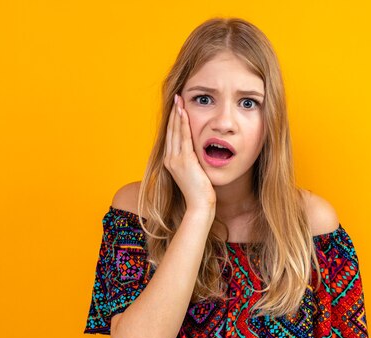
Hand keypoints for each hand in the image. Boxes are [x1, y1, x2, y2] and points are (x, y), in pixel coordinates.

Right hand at [164, 94, 215, 213]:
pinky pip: (183, 138)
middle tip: (177, 97)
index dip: (174, 120)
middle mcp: (170, 159)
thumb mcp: (195, 173)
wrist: (199, 206)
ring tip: (179, 100)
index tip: (177, 107)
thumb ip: (194, 162)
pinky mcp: (184, 161)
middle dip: (174, 113)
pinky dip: (183, 124)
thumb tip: (199, 153)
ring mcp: (175, 160)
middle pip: (170, 130)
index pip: (171, 136)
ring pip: (175, 131)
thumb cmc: (200, 192)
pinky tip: (184, 113)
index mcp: (171, 162)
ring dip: (177, 114)